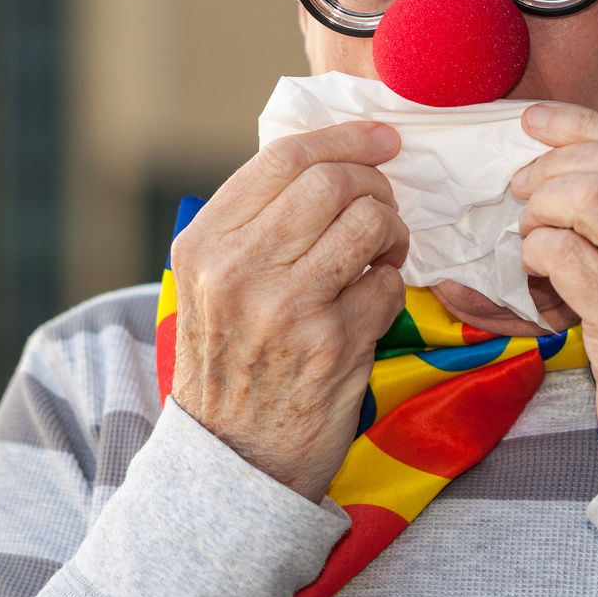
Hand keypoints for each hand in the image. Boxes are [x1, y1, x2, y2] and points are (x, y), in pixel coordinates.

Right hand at [171, 122, 410, 501]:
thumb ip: (255, 222)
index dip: (345, 139)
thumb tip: (329, 157)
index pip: (285, 158)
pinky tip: (368, 306)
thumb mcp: (211, 283)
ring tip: (381, 254)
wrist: (231, 458)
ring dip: (392, 233)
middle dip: (376, 186)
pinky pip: (387, 285)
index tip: (382, 138)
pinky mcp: (332, 345)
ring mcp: (287, 307)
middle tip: (382, 210)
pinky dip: (389, 288)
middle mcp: (238, 269)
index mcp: (205, 243)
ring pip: (371, 224)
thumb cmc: (230, 360)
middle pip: (334, 183)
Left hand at [512, 102, 597, 469]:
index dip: (585, 123)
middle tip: (522, 186)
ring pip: (589, 195)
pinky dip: (535, 252)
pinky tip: (535, 270)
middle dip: (553, 162)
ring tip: (530, 233)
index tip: (539, 122)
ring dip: (541, 206)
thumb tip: (592, 165)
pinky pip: (563, 254)